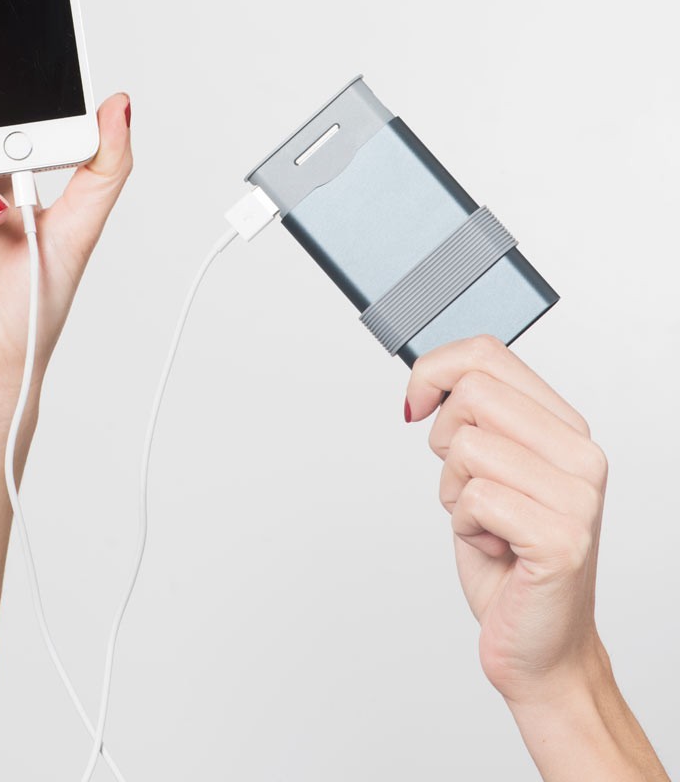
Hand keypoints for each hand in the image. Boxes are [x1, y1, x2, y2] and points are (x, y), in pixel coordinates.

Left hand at [404, 335, 607, 707]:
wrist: (541, 646)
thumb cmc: (508, 556)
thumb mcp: (488, 469)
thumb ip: (475, 417)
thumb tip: (426, 375)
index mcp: (565, 427)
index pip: (488, 354)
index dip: (435, 370)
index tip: (418, 403)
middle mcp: (581, 454)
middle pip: (473, 392)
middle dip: (443, 438)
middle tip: (464, 483)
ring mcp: (577, 497)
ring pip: (468, 447)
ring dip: (454, 491)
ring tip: (484, 522)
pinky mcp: (561, 538)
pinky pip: (475, 498)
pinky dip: (464, 526)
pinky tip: (493, 547)